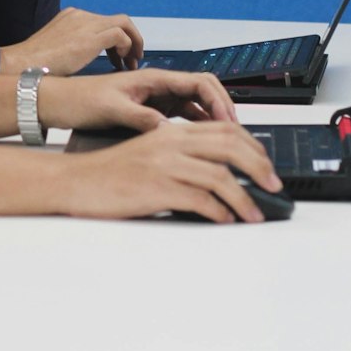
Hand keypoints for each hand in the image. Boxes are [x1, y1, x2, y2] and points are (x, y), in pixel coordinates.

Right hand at [0, 6, 143, 76]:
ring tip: (133, 62)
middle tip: (132, 58)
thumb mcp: (55, 50)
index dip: (116, 39)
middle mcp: (80, 16)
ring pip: (124, 23)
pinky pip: (121, 35)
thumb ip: (71, 48)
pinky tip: (121, 63)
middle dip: (130, 39)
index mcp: (71, 16)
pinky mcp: (90, 37)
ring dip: (133, 43)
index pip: (103, 21)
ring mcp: (86, 23)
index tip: (118, 56)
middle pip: (117, 19)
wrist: (21, 65)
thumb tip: (81, 60)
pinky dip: (127, 48)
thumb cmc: (33, 64)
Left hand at [38, 67, 237, 133]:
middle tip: (236, 135)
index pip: (200, 82)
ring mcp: (157, 97)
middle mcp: (159, 85)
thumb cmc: (82, 100)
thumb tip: (166, 130)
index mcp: (154, 78)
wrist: (60, 103)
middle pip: (204, 91)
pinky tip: (202, 144)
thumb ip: (141, 118)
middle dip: (223, 109)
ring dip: (212, 119)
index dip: (220, 101)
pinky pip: (183, 115)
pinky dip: (197, 126)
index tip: (229, 122)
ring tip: (225, 143)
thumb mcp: (112, 109)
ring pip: (196, 104)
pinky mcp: (151, 110)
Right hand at [62, 122, 282, 223]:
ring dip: (244, 198)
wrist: (76, 181)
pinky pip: (199, 199)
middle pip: (229, 146)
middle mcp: (170, 143)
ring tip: (255, 213)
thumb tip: (218, 174)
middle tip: (274, 186)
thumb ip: (181, 157)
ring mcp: (163, 165)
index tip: (266, 164)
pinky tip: (225, 220)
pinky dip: (219, 212)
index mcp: (171, 132)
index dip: (253, 145)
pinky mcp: (156, 188)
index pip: (224, 129)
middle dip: (259, 167)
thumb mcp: (149, 155)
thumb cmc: (111, 173)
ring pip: (220, 176)